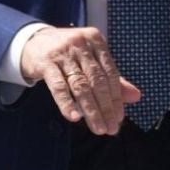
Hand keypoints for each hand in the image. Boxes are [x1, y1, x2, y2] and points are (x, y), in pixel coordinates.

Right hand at [18, 26, 139, 135]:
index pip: (110, 73)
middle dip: (106, 107)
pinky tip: (75, 117)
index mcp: (95, 40)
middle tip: (111, 128)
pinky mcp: (45, 62)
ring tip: (98, 128)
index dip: (116, 97)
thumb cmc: (68, 54)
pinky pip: (58, 86)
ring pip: (80, 85)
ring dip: (90, 110)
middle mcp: (80, 44)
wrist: (32, 43)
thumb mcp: (90, 60)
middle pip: (97, 81)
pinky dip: (67, 103)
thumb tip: (136, 96)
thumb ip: (112, 78)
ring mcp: (62, 53)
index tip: (119, 118)